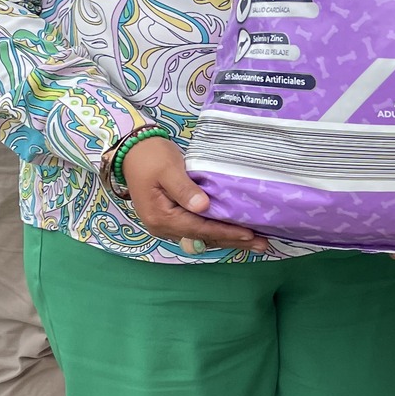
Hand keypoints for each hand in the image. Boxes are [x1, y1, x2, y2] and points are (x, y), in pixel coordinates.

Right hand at [120, 138, 268, 251]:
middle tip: (262, 245)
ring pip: (202, 236)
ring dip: (228, 239)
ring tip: (255, 243)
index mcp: (161, 217)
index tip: (248, 234)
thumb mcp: (168, 169)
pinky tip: (235, 233)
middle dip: (233, 241)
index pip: (199, 228)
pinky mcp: (172, 219)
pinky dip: (217, 231)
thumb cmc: (149, 156)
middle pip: (203, 237)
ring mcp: (166, 225)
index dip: (225, 232)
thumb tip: (203, 207)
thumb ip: (185, 189)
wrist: (132, 150)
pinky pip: (198, 229)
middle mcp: (163, 227)